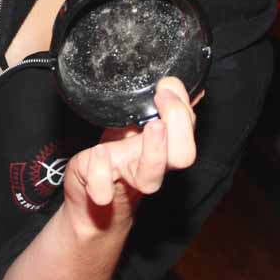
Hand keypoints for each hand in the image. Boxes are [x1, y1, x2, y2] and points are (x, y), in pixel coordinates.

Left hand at [62, 77, 198, 232]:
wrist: (91, 197)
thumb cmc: (116, 155)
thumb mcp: (132, 125)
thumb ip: (151, 108)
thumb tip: (175, 81)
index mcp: (163, 146)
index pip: (188, 128)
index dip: (183, 106)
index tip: (167, 84)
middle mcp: (152, 165)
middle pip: (183, 156)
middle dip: (179, 125)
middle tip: (163, 99)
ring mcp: (127, 178)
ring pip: (152, 177)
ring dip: (155, 151)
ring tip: (151, 126)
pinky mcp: (99, 189)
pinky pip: (103, 187)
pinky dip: (101, 170)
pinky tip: (99, 152)